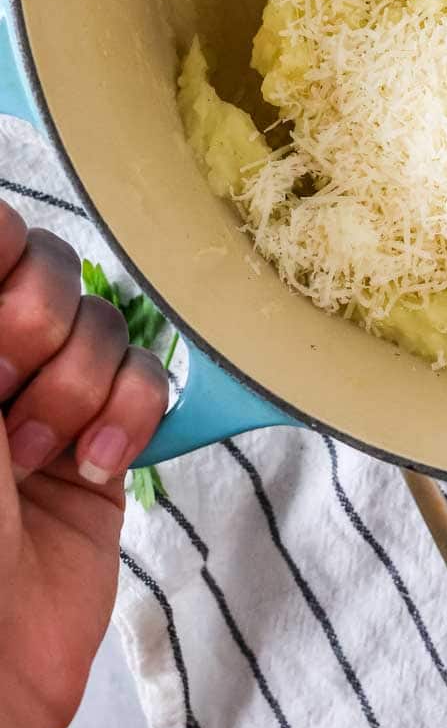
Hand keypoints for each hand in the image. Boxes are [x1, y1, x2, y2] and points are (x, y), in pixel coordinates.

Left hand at [0, 199, 168, 727]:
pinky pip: (150, 384)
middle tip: (1, 391)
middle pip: (55, 270)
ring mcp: (46, 402)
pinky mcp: (104, 447)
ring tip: (36, 456)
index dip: (8, 260)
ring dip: (80, 390)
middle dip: (40, 328)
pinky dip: (130, 420)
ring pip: (108, 326)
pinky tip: (92, 468)